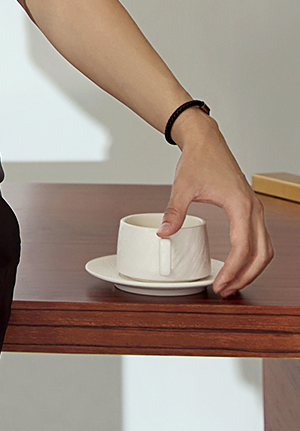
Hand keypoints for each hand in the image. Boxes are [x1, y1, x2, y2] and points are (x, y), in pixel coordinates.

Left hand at [157, 111, 273, 296]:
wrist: (206, 140)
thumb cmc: (198, 159)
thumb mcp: (183, 186)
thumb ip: (175, 211)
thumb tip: (164, 233)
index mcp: (240, 205)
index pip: (243, 248)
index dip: (233, 271)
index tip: (220, 285)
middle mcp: (254, 209)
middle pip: (261, 254)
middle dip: (246, 276)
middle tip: (226, 290)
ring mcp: (255, 208)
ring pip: (265, 248)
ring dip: (252, 269)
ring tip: (232, 283)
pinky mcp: (251, 208)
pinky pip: (260, 239)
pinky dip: (253, 256)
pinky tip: (237, 265)